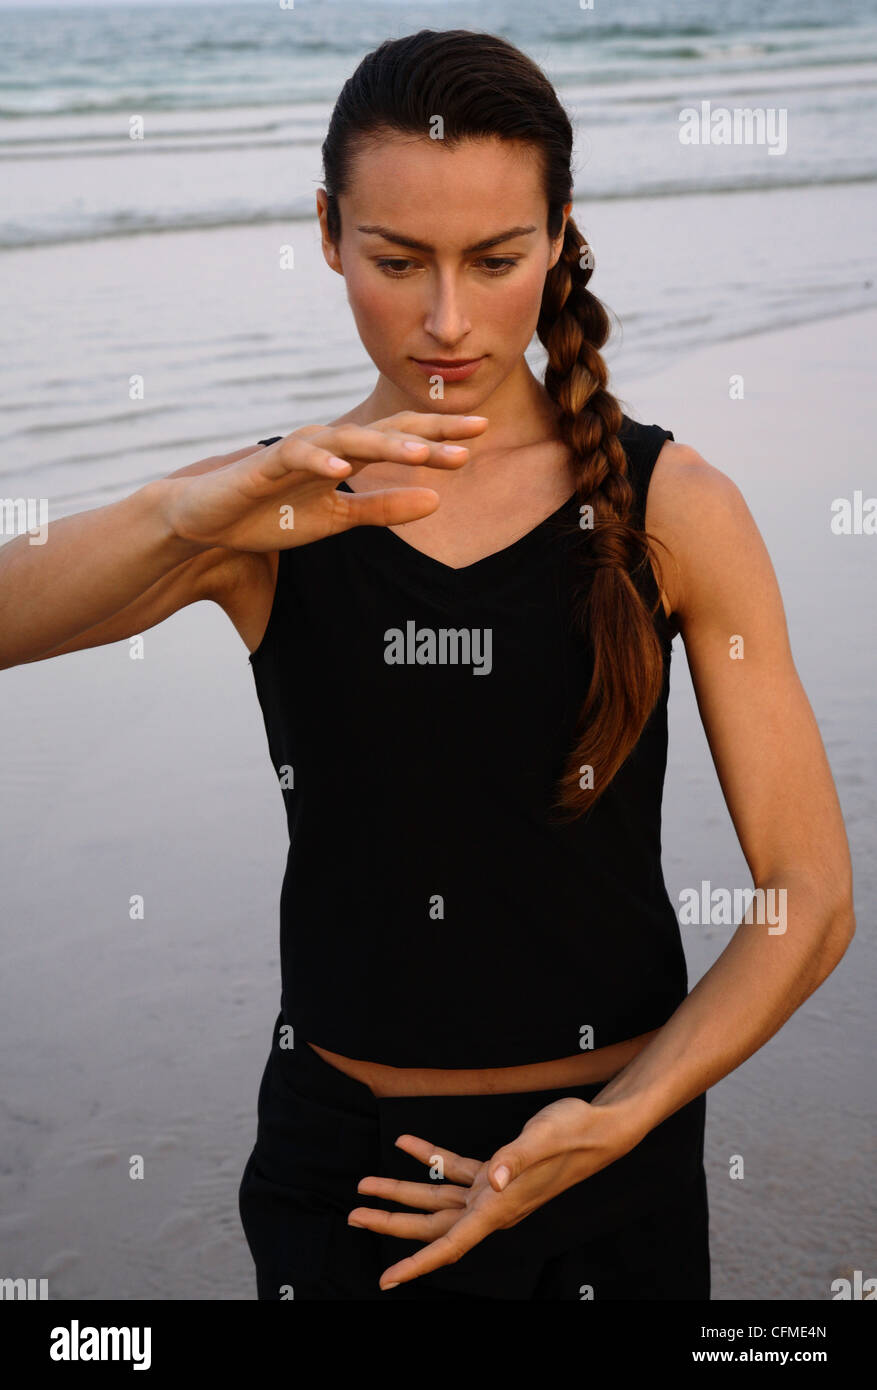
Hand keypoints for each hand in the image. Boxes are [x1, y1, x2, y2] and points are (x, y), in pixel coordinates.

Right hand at [161, 411, 488, 551]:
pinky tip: (341, 469)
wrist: (210, 520)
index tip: (481, 436)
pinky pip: (296, 458)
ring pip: (349, 440)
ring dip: (385, 446)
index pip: (402, 440)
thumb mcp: (339, 520)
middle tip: (472, 434)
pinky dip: (318, 462)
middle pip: (386, 432)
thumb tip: (437, 501)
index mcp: (348, 456)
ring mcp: (298, 450)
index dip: (440, 438)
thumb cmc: (272, 514)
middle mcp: (329, 444)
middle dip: (428, 434)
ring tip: (422, 453)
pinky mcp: (266, 464)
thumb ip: (385, 510)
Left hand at [347, 1095, 638, 1290]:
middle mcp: (491, 1206)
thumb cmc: (573, 1133)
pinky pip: (454, 1169)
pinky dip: (429, 1158)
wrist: (598, 1126)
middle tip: (354, 1215)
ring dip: (401, 1190)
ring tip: (365, 1185)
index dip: (416, 1264)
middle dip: (391, 1220)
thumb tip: (490, 1179)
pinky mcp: (496, 1169)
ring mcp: (492, 1190)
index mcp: (498, 1207)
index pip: (449, 1244)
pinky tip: (407, 1145)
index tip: (387, 1279)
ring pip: (437, 1198)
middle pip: (431, 1224)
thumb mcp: (543, 1139)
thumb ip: (515, 1160)